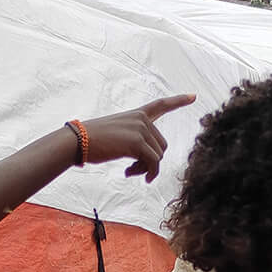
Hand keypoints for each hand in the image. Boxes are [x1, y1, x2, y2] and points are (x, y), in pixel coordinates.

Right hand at [80, 96, 196, 180]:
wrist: (78, 141)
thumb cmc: (92, 142)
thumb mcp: (116, 137)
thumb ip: (134, 143)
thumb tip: (148, 164)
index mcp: (136, 115)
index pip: (160, 105)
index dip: (178, 100)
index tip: (193, 96)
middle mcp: (141, 119)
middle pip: (161, 146)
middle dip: (150, 161)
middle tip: (134, 170)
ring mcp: (140, 129)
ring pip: (158, 156)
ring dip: (146, 169)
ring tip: (129, 172)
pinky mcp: (138, 142)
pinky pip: (153, 162)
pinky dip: (148, 173)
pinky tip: (131, 174)